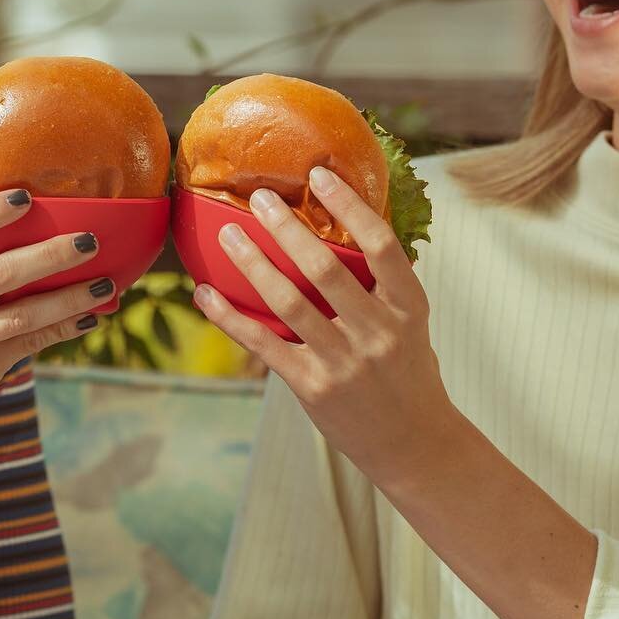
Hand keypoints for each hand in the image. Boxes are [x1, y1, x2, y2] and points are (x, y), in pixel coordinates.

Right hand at [0, 189, 107, 414]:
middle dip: (50, 255)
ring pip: (24, 313)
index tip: (26, 197)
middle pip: (0, 273)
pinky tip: (91, 317)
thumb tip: (30, 214)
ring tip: (105, 283)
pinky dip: (65, 328)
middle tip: (89, 240)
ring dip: (71, 297)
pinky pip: (32, 342)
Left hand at [192, 166, 451, 476]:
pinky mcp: (312, 386)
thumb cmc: (408, 371)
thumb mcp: (412, 323)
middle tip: (260, 198)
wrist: (413, 442)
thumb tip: (350, 222)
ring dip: (253, 263)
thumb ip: (385, 283)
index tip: (319, 175)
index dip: (350, 207)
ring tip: (228, 234)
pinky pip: (263, 343)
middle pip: (326, 268)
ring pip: (288, 302)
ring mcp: (344, 362)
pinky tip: (206, 293)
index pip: (381, 245)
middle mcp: (378, 332)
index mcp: (408, 307)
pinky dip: (229, 316)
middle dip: (288, 229)